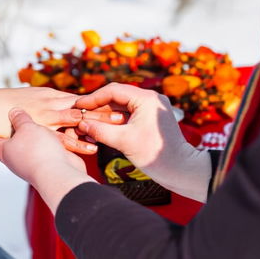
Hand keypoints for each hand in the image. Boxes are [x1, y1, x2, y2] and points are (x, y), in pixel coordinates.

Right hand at [0, 87, 122, 154]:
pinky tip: (93, 148)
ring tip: (118, 127)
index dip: (100, 101)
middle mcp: (51, 103)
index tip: (119, 104)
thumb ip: (47, 103)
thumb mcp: (29, 98)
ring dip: (98, 123)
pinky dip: (78, 142)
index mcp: (51, 95)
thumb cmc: (6, 104)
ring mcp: (46, 116)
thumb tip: (59, 107)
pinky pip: (61, 137)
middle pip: (84, 106)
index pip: (81, 98)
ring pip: (77, 119)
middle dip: (106, 110)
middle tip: (126, 114)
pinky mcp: (39, 130)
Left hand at [0, 108, 94, 212]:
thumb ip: (20, 118)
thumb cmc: (38, 152)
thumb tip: (14, 112)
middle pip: (13, 142)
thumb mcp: (26, 127)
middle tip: (21, 116)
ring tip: (41, 123)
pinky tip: (55, 133)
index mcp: (5, 151)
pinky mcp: (48, 163)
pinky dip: (50, 141)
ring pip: (31, 145)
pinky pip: (46, 149)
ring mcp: (32, 163)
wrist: (59, 173)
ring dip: (37, 135)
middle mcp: (16, 159)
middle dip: (19, 130)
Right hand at [75, 83, 210, 201]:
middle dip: (98, 105)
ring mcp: (151, 107)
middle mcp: (150, 98)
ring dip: (105, 113)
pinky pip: (128, 113)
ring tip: (88, 121)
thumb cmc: (155, 155)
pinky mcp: (151, 117)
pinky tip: (101, 126)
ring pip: (121, 105)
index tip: (78, 106)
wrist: (180, 169)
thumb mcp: (123, 142)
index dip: (93, 98)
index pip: (113, 90)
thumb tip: (81, 123)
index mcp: (146, 98)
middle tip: (80, 113)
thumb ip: (100, 130)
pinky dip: (114, 119)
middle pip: (117, 96)